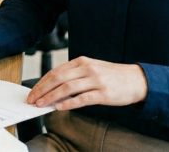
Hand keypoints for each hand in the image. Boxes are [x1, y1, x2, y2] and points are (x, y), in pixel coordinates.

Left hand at [26, 56, 147, 110]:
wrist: (136, 79)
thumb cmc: (112, 76)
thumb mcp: (92, 68)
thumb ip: (75, 75)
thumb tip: (54, 87)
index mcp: (82, 61)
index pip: (56, 71)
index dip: (42, 82)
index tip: (33, 91)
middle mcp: (87, 69)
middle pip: (58, 78)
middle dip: (42, 89)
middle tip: (32, 99)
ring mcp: (95, 81)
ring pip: (67, 88)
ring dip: (51, 97)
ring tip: (41, 104)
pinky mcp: (103, 94)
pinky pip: (82, 99)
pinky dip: (68, 103)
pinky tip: (59, 107)